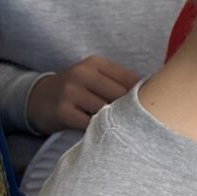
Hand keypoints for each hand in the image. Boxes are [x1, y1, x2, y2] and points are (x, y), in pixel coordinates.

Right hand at [27, 55, 141, 134]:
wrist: (39, 99)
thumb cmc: (77, 90)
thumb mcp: (95, 78)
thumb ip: (120, 83)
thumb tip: (157, 93)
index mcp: (96, 63)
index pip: (130, 80)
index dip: (143, 96)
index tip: (149, 108)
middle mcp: (83, 74)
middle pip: (120, 96)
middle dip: (129, 111)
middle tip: (136, 123)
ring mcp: (71, 92)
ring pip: (106, 111)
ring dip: (114, 122)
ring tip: (119, 129)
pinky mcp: (63, 111)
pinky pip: (90, 124)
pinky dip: (99, 130)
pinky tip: (102, 133)